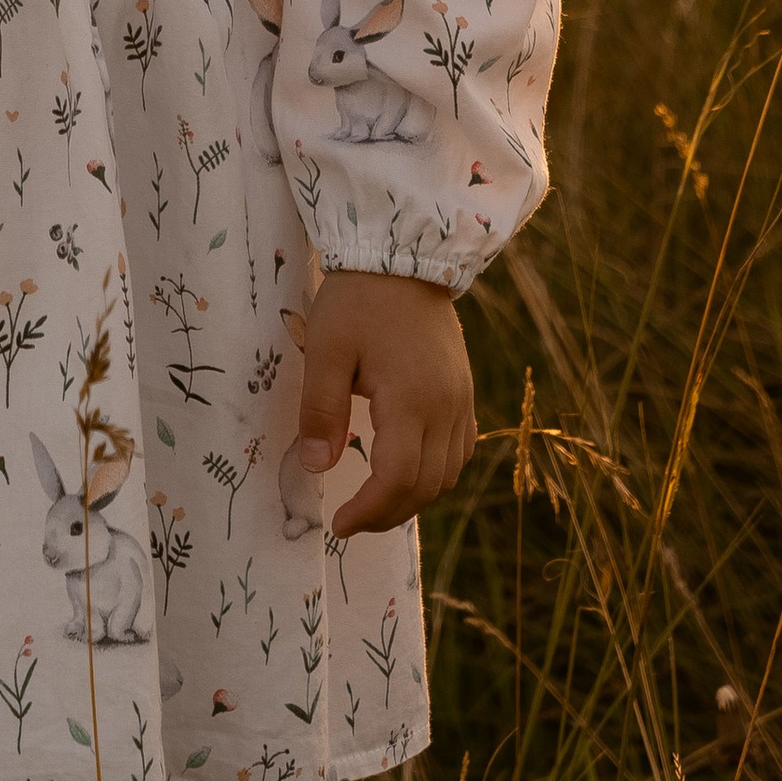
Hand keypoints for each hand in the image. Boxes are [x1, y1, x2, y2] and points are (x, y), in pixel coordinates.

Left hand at [296, 271, 475, 538]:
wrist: (404, 256)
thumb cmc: (359, 300)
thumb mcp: (326, 350)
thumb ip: (320, 410)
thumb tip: (316, 468)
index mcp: (412, 400)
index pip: (398, 479)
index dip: (369, 512)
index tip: (338, 525)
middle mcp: (446, 407)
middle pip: (427, 486)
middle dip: (387, 514)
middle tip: (350, 521)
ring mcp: (461, 400)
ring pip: (448, 474)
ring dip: (413, 498)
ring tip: (374, 502)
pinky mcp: (464, 391)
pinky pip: (460, 450)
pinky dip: (435, 473)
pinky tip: (408, 471)